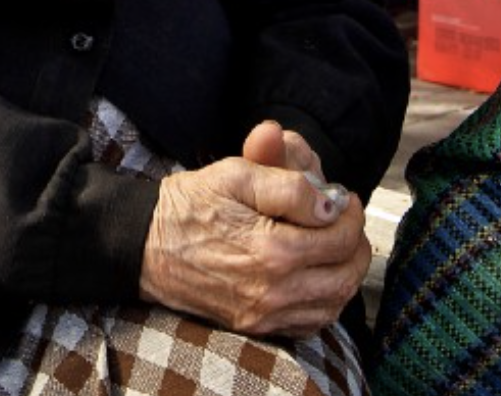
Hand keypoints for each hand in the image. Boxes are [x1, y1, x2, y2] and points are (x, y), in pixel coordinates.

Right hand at [137, 122, 369, 337]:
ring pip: (334, 303)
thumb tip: (329, 201)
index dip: (349, 211)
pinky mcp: (256, 326)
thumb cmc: (190, 204)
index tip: (341, 197)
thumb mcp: (236, 173)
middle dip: (355, 243)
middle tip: (344, 221)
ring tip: (334, 246)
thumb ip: (288, 183)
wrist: (146, 246)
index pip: (341, 236)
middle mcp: (273, 289)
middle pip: (346, 273)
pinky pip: (310, 323)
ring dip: (345, 273)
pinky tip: (315, 276)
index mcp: (272, 249)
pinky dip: (325, 301)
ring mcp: (264, 314)